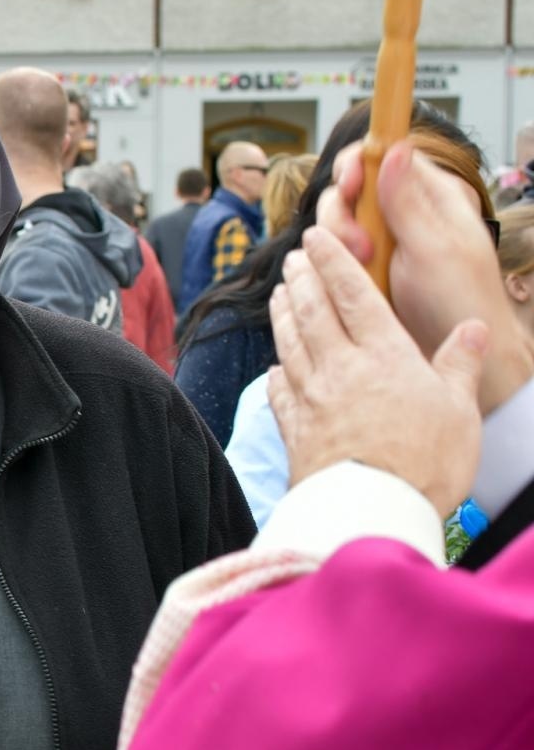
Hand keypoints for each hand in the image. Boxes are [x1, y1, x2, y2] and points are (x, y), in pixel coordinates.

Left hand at [268, 227, 486, 517]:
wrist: (371, 511)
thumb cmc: (426, 463)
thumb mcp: (459, 409)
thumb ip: (460, 365)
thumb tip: (473, 328)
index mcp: (384, 356)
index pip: (352, 296)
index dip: (333, 263)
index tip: (317, 239)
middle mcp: (340, 369)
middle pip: (313, 312)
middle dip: (302, 280)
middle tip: (294, 258)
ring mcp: (311, 399)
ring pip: (291, 344)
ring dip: (282, 315)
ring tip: (279, 293)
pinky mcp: (294, 432)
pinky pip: (280, 392)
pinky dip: (277, 372)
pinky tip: (276, 366)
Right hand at [317, 139, 533, 412]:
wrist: (454, 353)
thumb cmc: (460, 301)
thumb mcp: (436, 248)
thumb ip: (410, 201)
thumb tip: (394, 148)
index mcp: (430, 196)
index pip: (382, 157)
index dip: (357, 166)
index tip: (350, 188)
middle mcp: (402, 213)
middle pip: (348, 191)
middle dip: (341, 216)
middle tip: (359, 249)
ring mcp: (381, 242)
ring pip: (332, 224)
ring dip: (332, 245)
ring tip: (357, 272)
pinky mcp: (362, 269)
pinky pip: (328, 256)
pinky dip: (325, 265)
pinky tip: (334, 283)